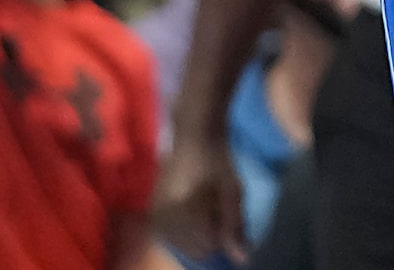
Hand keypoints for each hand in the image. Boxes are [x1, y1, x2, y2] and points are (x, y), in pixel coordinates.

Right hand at [152, 135, 248, 264]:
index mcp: (185, 209)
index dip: (223, 240)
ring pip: (182, 246)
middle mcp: (164, 217)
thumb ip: (235, 227)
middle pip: (193, 250)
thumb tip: (241, 259)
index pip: (206, 247)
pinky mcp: (152, 213)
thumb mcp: (233, 192)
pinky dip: (185, 232)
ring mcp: (155, 216)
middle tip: (218, 212)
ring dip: (198, 236)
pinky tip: (194, 213)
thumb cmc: (217, 161)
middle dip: (210, 239)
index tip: (230, 221)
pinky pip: (171, 238)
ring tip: (206, 210)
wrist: (193, 137)